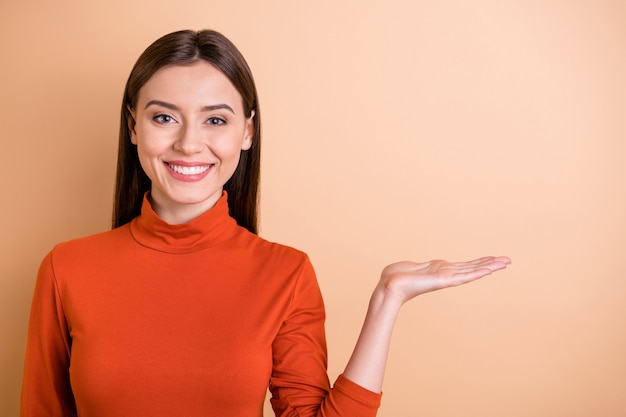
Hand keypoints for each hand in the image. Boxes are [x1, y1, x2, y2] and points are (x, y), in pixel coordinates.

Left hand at [378, 256, 510, 304]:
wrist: (390, 286)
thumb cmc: (396, 278)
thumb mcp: (411, 268)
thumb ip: (416, 267)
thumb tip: (410, 268)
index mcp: (440, 270)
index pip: (464, 266)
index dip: (479, 263)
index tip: (492, 259)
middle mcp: (446, 274)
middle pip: (472, 267)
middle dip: (490, 264)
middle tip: (508, 260)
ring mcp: (446, 277)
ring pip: (472, 271)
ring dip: (489, 266)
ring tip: (505, 263)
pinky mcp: (443, 280)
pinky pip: (463, 275)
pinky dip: (477, 272)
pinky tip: (489, 270)